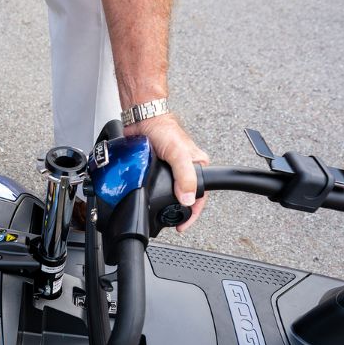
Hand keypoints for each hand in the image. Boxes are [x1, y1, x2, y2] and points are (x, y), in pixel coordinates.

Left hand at [127, 113, 209, 231]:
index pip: (201, 195)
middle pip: (186, 196)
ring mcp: (170, 170)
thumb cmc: (163, 129)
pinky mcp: (156, 169)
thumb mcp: (178, 154)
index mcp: (198, 166)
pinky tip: (149, 198)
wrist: (142, 119)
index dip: (193, 213)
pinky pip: (157, 186)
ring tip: (160, 214)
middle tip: (170, 222)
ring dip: (165, 203)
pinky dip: (153, 194)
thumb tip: (187, 199)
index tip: (182, 225)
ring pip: (170, 192)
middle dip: (178, 210)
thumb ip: (184, 176)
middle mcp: (186, 169)